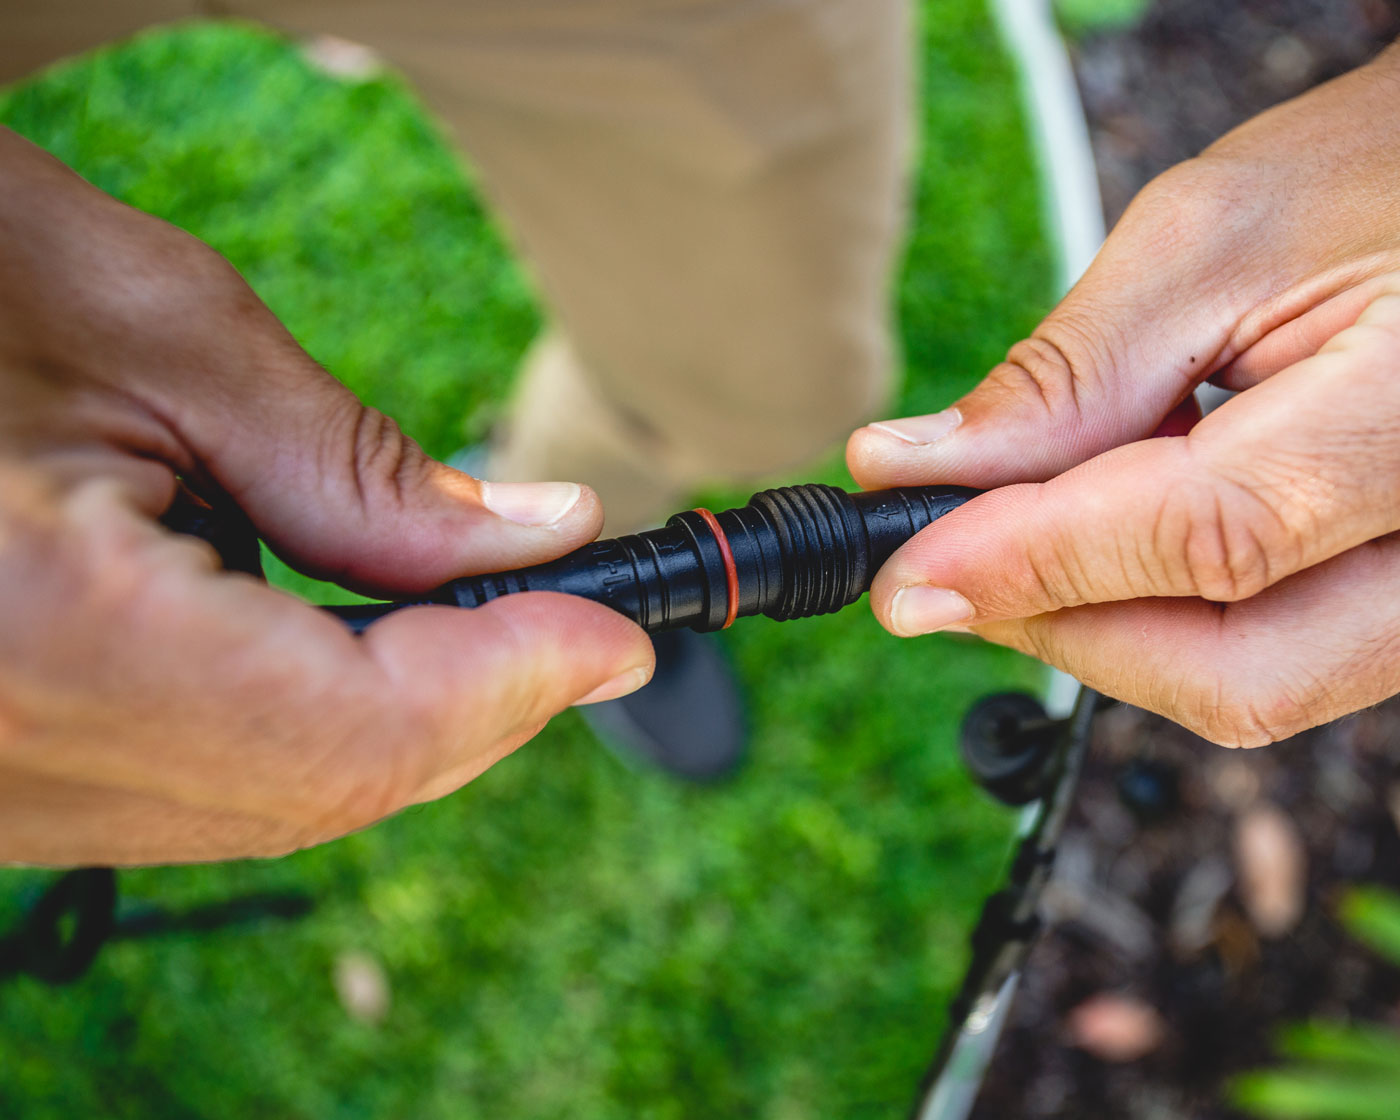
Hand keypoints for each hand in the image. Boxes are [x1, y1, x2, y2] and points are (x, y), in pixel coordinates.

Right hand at [0, 127, 652, 864]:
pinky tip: (353, 644)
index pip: (359, 728)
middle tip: (578, 624)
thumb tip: (541, 539)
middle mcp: (10, 760)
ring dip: (403, 720)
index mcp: (53, 639)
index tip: (619, 631)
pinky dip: (306, 724)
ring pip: (267, 802)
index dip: (518, 683)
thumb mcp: (161, 335)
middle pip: (328, 786)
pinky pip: (192, 787)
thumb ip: (358, 469)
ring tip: (484, 623)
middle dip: (480, 709)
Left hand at [847, 48, 1399, 747]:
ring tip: (1032, 525)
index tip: (904, 577)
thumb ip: (1063, 378)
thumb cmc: (1379, 172)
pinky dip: (1170, 613)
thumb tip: (910, 472)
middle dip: (1065, 628)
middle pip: (1238, 673)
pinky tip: (1118, 531)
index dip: (1031, 566)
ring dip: (1109, 625)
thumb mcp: (1209, 241)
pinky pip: (1282, 653)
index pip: (1207, 539)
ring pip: (1257, 681)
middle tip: (950, 569)